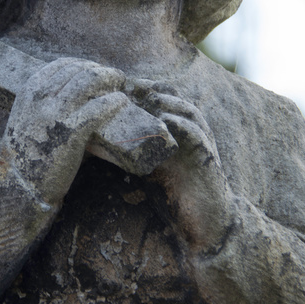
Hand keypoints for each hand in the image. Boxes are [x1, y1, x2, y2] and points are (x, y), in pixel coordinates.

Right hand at [2, 57, 130, 202]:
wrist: (19, 180)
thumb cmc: (25, 151)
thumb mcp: (26, 116)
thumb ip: (44, 102)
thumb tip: (75, 92)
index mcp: (30, 91)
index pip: (61, 65)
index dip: (83, 64)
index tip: (94, 69)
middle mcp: (43, 98)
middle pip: (79, 70)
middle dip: (100, 70)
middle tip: (113, 77)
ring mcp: (58, 113)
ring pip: (91, 81)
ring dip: (110, 78)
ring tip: (120, 84)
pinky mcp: (73, 131)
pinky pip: (100, 106)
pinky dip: (114, 100)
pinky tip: (121, 101)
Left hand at [129, 79, 234, 250]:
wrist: (207, 219)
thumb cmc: (175, 190)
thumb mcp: (150, 163)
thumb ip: (133, 147)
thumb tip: (97, 141)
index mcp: (178, 128)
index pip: (163, 96)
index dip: (142, 87)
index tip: (118, 84)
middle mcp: (192, 130)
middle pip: (174, 97)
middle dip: (151, 88)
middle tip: (127, 84)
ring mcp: (202, 142)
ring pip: (187, 111)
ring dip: (166, 101)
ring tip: (145, 96)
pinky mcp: (208, 159)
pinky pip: (197, 135)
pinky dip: (181, 125)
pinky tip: (165, 121)